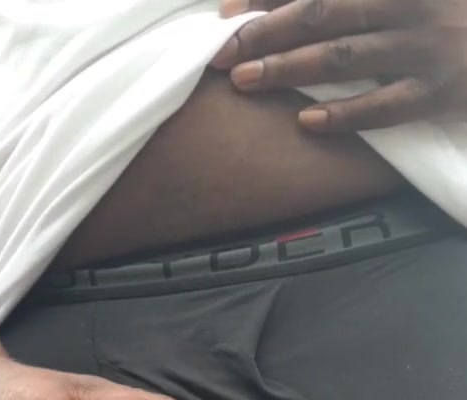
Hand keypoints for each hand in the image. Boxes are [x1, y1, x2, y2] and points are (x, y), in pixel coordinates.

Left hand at [214, 0, 466, 131]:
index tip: (228, 8)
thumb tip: (301, 3)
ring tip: (246, 79)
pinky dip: (345, 113)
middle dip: (266, 30)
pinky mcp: (440, 91)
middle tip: (222, 49)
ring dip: (290, 67)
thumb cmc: (455, 13)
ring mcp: (426, 47)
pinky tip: (307, 121)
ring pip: (346, 56)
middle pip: (324, 12)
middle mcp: (411, 3)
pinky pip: (386, 105)